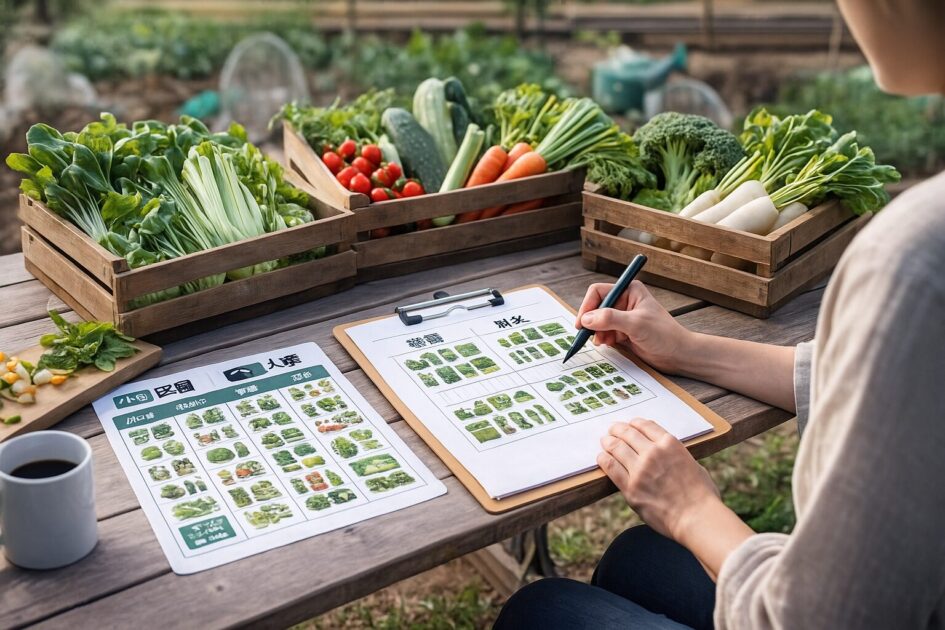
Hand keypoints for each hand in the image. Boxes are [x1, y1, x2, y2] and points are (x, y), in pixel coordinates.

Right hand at [575, 281, 693, 373]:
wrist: (678, 355)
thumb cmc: (664, 335)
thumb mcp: (636, 324)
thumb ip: (610, 319)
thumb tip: (586, 319)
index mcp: (629, 291)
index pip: (598, 292)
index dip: (588, 306)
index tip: (582, 322)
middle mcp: (625, 301)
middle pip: (596, 307)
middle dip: (591, 321)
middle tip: (587, 335)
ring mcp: (623, 317)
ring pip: (598, 321)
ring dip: (596, 332)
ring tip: (602, 341)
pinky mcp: (623, 331)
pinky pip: (604, 332)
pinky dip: (602, 338)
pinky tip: (609, 344)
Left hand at [598, 419, 720, 542]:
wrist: (697, 518)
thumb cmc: (702, 495)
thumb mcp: (693, 464)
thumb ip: (677, 457)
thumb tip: (670, 457)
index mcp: (670, 444)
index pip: (645, 425)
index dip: (634, 423)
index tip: (629, 425)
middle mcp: (653, 453)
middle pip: (628, 434)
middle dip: (617, 430)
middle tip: (612, 430)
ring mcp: (640, 470)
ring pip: (616, 448)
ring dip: (608, 442)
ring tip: (605, 441)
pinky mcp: (630, 488)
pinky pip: (611, 468)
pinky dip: (604, 459)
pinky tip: (601, 457)